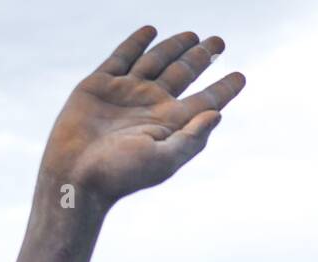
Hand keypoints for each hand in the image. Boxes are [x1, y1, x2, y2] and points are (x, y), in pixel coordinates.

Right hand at [40, 26, 245, 208]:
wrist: (76, 174)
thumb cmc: (121, 174)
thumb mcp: (164, 160)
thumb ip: (192, 138)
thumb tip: (218, 114)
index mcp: (171, 124)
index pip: (206, 100)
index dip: (224, 88)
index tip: (241, 76)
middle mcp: (152, 105)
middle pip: (184, 74)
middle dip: (202, 57)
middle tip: (220, 42)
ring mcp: (127, 92)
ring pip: (158, 61)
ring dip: (175, 47)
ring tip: (194, 35)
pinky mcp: (100, 84)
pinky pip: (122, 57)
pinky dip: (136, 43)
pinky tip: (151, 31)